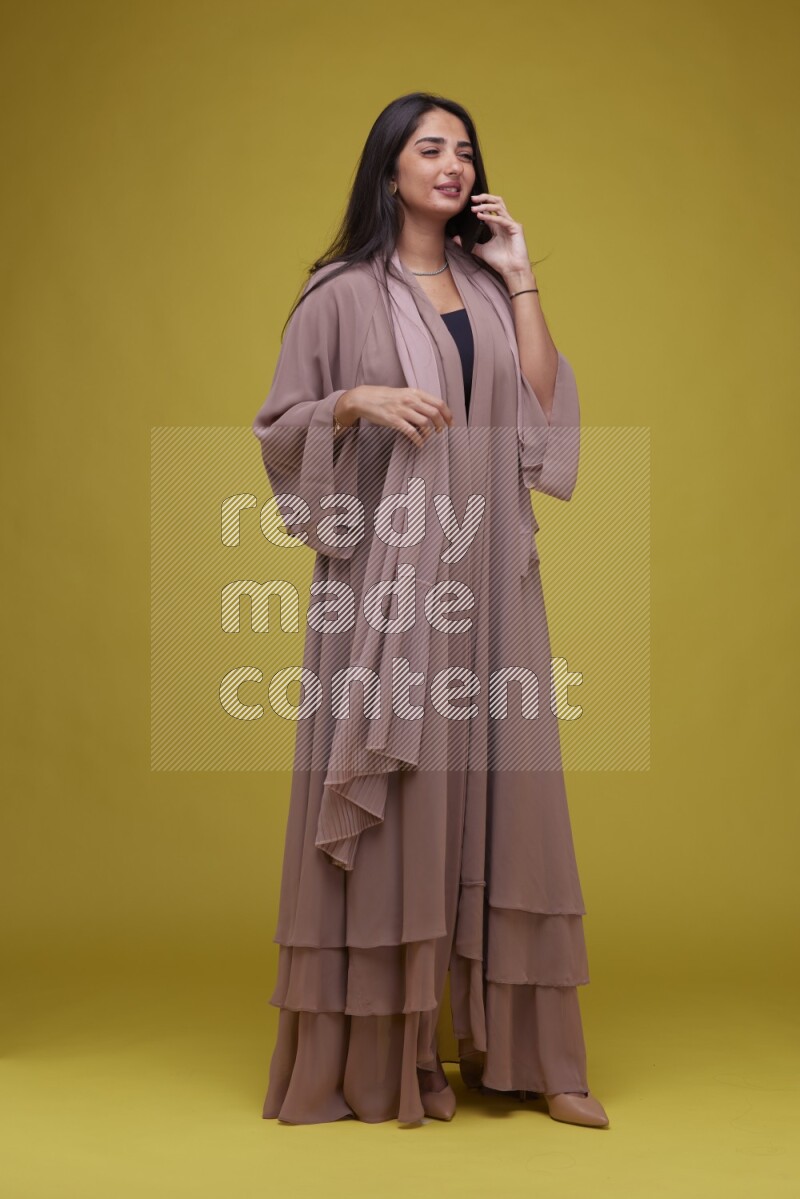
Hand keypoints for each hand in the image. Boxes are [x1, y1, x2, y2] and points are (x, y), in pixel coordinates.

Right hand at [339, 385, 453, 447]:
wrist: (365, 398)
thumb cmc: (385, 397)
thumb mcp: (404, 393)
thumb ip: (417, 401)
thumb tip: (432, 412)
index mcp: (415, 392)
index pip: (439, 403)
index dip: (448, 414)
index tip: (451, 423)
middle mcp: (410, 400)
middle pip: (435, 413)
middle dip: (441, 425)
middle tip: (440, 432)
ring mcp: (402, 410)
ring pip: (425, 423)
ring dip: (430, 433)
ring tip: (428, 437)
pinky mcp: (394, 420)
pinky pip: (411, 432)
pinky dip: (418, 440)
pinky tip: (419, 444)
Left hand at [451, 193, 532, 279]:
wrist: (512, 271)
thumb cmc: (500, 261)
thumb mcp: (480, 250)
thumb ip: (470, 244)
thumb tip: (455, 239)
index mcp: (498, 226)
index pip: (490, 209)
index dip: (481, 203)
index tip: (469, 202)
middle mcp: (505, 222)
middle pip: (497, 202)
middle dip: (485, 198)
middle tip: (473, 198)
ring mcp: (511, 224)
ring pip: (499, 207)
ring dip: (486, 205)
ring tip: (474, 208)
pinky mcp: (516, 228)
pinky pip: (502, 219)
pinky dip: (490, 217)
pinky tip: (481, 216)